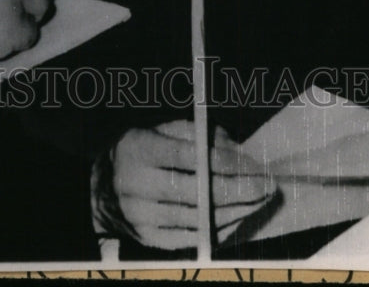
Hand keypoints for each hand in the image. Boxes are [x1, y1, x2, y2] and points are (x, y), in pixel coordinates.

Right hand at [95, 120, 274, 251]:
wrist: (101, 190)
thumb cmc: (138, 152)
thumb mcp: (158, 130)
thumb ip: (194, 133)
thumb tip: (233, 149)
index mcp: (138, 149)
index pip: (189, 157)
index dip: (225, 162)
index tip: (253, 164)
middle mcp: (137, 185)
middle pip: (199, 192)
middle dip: (241, 190)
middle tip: (268, 186)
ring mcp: (142, 217)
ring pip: (201, 219)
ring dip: (238, 211)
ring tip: (260, 201)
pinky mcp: (149, 239)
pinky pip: (193, 237)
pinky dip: (220, 228)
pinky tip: (238, 217)